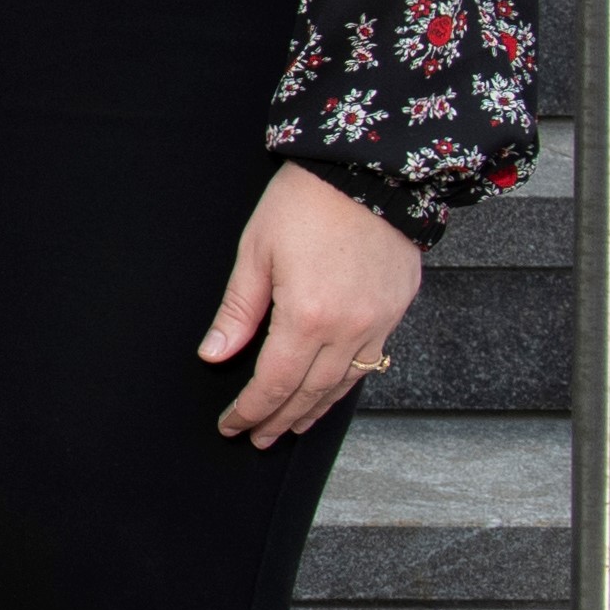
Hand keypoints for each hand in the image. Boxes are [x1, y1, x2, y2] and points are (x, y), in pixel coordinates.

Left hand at [198, 161, 422, 443]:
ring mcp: (379, 323)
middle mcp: (348, 329)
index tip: (231, 425)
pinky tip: (328, 393)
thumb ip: (237, 312)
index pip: (274, 382)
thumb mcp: (255, 252)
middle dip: (279, 419)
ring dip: (313, 410)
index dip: (250, 409)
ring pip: (343, 385)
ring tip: (289, 427)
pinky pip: (369, 363)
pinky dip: (344, 385)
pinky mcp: (397, 311)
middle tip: (257, 438)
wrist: (370, 171)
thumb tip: (213, 356)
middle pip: (309, 392)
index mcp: (307, 316)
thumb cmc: (305, 204)